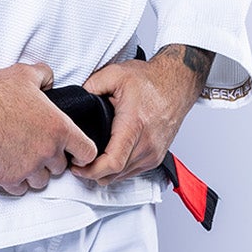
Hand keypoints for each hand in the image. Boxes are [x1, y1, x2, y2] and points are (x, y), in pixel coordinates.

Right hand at [0, 62, 97, 195]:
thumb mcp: (27, 73)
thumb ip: (45, 76)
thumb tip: (50, 81)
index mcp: (59, 128)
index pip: (87, 152)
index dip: (81, 153)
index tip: (74, 154)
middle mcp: (48, 151)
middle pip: (60, 168)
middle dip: (50, 160)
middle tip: (36, 149)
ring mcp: (28, 167)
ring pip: (41, 181)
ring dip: (34, 174)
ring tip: (21, 160)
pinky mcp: (8, 178)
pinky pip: (20, 190)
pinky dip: (15, 182)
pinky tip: (8, 169)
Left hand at [74, 45, 208, 182]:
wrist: (177, 84)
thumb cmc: (150, 81)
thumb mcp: (115, 74)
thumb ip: (90, 86)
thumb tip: (75, 100)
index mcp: (134, 125)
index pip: (113, 162)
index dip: (90, 169)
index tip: (77, 165)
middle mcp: (146, 143)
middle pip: (114, 174)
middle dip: (92, 173)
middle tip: (77, 163)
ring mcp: (153, 153)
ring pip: (122, 177)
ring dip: (105, 173)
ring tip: (90, 160)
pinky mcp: (156, 158)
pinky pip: (132, 172)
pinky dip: (118, 171)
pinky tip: (108, 159)